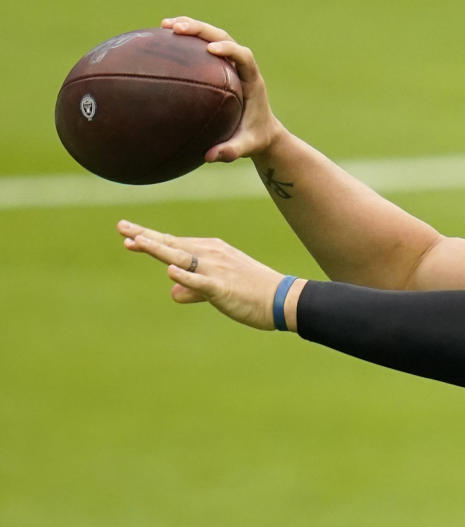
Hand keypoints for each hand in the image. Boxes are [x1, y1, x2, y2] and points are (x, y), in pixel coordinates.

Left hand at [118, 219, 284, 330]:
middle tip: (121, 227)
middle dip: (146, 237)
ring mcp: (216, 270)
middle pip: (172, 245)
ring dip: (158, 249)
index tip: (128, 234)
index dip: (150, 240)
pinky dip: (186, 276)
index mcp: (210, 251)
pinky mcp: (222, 287)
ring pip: (182, 258)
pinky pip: (201, 281)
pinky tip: (170, 271)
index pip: (174, 244)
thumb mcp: (218, 287)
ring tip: (136, 242)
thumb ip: (193, 289)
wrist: (281, 299)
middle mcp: (211, 255)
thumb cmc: (252, 292)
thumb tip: (173, 292)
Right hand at [161, 16, 285, 162]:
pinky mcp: (220, 66)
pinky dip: (186, 40)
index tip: (210, 49)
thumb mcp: (247, 147)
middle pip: (225, 37)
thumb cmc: (255, 138)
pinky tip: (161, 38)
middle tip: (176, 29)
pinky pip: (203, 47)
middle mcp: (242, 67)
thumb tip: (209, 157)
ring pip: (213, 36)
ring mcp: (231, 64)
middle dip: (202, 30)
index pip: (244, 57)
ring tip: (165, 25)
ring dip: (192, 27)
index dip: (229, 49)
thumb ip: (231, 151)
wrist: (264, 132)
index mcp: (252, 81)